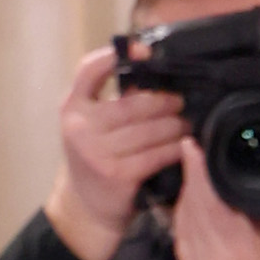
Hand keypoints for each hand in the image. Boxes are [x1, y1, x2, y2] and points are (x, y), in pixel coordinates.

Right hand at [44, 42, 190, 259]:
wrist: (86, 208)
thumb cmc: (95, 159)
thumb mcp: (89, 126)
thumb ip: (107, 101)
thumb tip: (150, 75)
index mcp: (71, 107)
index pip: (89, 70)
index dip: (115, 56)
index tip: (143, 50)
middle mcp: (81, 127)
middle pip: (131, 103)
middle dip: (162, 100)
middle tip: (181, 99)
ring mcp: (98, 152)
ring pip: (148, 130)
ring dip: (174, 124)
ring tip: (188, 121)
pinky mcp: (117, 175)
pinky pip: (156, 155)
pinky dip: (174, 148)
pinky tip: (185, 144)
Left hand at [169, 147, 259, 259]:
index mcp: (242, 256)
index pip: (212, 201)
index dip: (200, 170)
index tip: (194, 145)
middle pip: (191, 205)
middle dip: (190, 174)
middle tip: (192, 149)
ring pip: (181, 219)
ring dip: (186, 194)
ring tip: (194, 174)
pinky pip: (181, 238)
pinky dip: (184, 217)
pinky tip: (193, 206)